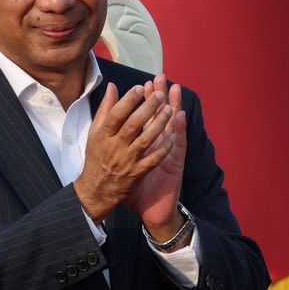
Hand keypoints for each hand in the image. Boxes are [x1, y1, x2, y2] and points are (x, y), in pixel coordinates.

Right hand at [73, 83, 174, 223]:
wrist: (96, 190)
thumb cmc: (97, 157)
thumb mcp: (95, 132)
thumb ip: (105, 109)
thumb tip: (112, 86)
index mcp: (103, 135)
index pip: (116, 114)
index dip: (128, 100)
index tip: (140, 87)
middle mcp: (115, 146)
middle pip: (133, 124)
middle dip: (147, 108)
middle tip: (160, 94)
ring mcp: (128, 160)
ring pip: (145, 139)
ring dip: (159, 124)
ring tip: (169, 110)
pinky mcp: (138, 172)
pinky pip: (153, 159)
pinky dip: (163, 148)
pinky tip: (172, 136)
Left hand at [128, 75, 187, 243]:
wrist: (151, 211)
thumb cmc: (134, 186)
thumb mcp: (122, 163)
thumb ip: (118, 147)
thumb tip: (107, 132)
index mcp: (145, 144)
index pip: (145, 117)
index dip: (143, 101)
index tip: (141, 84)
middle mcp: (159, 146)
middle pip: (160, 116)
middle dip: (159, 97)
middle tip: (160, 78)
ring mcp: (168, 154)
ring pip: (172, 127)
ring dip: (172, 107)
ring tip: (173, 89)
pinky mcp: (175, 164)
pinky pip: (177, 145)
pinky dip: (178, 130)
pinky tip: (180, 116)